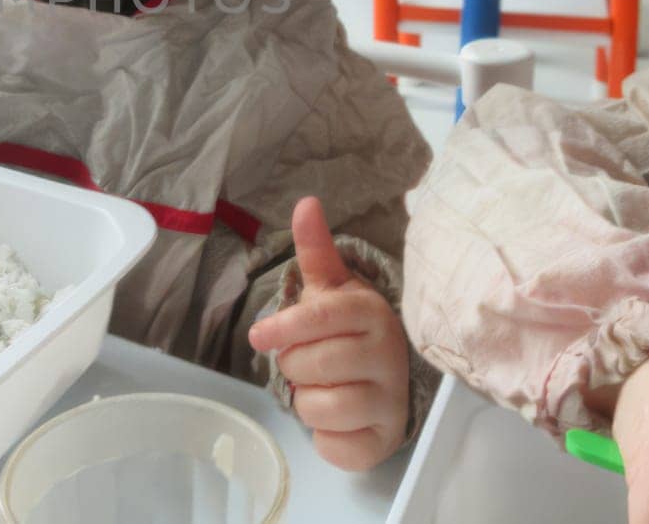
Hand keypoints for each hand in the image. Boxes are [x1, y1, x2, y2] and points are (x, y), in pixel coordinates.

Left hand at [247, 196, 409, 470]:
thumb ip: (316, 250)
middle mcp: (387, 355)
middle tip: (307, 360)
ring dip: (307, 401)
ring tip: (323, 387)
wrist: (391, 376)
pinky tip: (336, 418)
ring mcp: (391, 400)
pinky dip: (324, 437)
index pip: (321, 318)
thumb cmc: (350, 329)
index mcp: (370, 314)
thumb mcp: (331, 288)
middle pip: (311, 365)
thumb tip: (306, 203)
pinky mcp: (385, 441)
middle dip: (294, 365)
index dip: (285, 326)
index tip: (257, 335)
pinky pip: (337, 446)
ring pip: (321, 408)